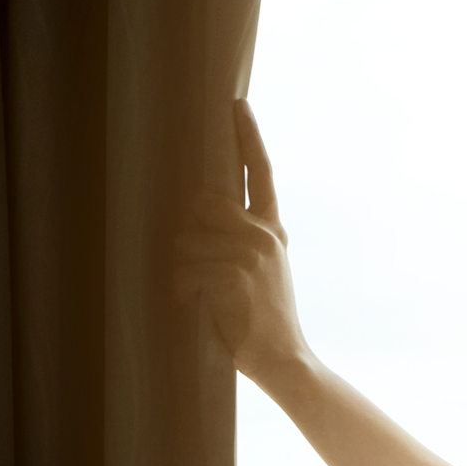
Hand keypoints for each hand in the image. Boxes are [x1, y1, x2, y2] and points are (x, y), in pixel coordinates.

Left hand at [174, 99, 312, 390]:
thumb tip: (196, 215)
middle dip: (189, 234)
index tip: (237, 105)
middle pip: (204, 203)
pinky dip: (182, 290)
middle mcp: (265, 234)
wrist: (285, 360)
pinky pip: (186, 267)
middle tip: (197, 269)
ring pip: (187, 238)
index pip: (261, 173)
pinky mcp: (236, 273)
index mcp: (272, 230)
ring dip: (181, 269)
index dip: (248, 136)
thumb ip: (239, 240)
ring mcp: (253, 252)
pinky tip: (197, 306)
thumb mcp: (260, 274)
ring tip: (198, 296)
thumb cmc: (261, 322)